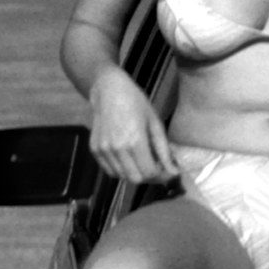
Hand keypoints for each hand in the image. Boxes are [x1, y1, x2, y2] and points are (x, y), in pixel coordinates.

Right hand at [85, 69, 177, 183]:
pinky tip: (128, 158)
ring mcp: (103, 150)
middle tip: (156, 168)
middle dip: (149, 177)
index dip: (161, 175)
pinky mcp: (95, 149)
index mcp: (134, 141)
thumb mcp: (155, 123)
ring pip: (121, 177)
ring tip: (142, 161)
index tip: (167, 171)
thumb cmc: (136, 102)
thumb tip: (173, 172)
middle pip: (135, 179)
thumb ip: (164, 151)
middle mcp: (117, 148)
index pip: (149, 172)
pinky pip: (110, 170)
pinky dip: (121, 170)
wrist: (108, 89)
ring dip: (134, 174)